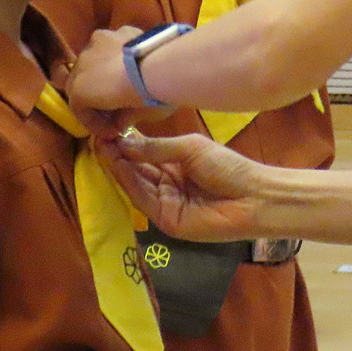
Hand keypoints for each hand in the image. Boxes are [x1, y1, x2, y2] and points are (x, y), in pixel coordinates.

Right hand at [67, 26, 145, 135]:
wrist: (167, 65)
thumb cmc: (146, 98)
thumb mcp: (134, 117)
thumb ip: (122, 119)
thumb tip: (119, 123)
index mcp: (80, 88)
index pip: (79, 107)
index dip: (94, 122)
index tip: (112, 131)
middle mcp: (83, 61)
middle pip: (83, 81)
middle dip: (96, 96)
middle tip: (114, 110)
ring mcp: (100, 41)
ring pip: (96, 60)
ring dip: (104, 74)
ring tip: (123, 84)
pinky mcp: (121, 30)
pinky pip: (114, 47)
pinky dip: (119, 58)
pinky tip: (134, 65)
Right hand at [97, 131, 273, 241]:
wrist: (253, 196)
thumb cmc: (227, 167)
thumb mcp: (189, 149)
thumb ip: (156, 148)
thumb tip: (123, 141)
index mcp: (174, 166)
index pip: (143, 155)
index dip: (125, 144)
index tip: (107, 129)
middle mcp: (166, 185)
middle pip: (135, 170)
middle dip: (117, 154)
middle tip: (98, 136)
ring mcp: (164, 204)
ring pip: (135, 184)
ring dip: (118, 167)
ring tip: (103, 147)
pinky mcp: (165, 220)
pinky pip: (143, 199)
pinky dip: (129, 182)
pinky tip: (118, 165)